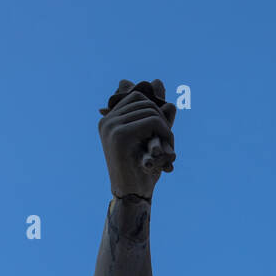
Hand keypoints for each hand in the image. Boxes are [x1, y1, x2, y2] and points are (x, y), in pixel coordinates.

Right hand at [98, 78, 176, 199]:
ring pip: (151, 110)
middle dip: (161, 118)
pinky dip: (166, 133)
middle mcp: (107, 120)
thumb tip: (158, 81)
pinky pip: (153, 120)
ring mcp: (111, 126)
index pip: (137, 96)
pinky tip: (167, 150)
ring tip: (167, 148)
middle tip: (168, 142)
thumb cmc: (142, 169)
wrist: (133, 194)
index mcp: (109, 120)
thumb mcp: (151, 137)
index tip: (162, 132)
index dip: (155, 109)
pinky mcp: (119, 135)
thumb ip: (155, 112)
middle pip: (144, 100)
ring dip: (166, 128)